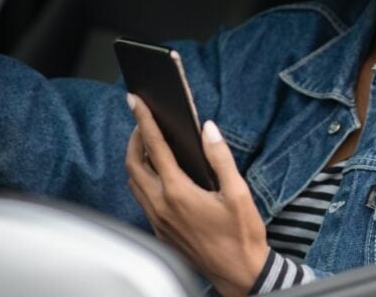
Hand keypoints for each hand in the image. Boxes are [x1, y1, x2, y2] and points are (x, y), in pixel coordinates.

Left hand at [125, 94, 268, 296]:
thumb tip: (207, 129)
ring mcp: (158, 220)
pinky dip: (143, 179)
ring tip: (149, 144)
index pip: (155, 147)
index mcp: (178, 192)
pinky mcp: (161, 231)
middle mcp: (162, 206)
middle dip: (135, 138)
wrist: (238, 273)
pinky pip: (141, 199)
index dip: (143, 120)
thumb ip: (220, 157)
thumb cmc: (242, 235)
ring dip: (136, 159)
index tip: (135, 101)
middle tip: (143, 121)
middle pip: (134, 163)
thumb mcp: (238, 192)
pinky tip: (158, 175)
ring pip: (134, 182)